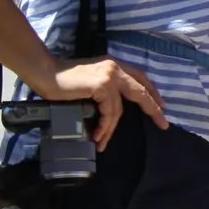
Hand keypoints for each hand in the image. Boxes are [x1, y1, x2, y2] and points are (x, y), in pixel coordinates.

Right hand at [38, 57, 167, 147]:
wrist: (46, 73)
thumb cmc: (64, 80)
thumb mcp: (92, 80)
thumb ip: (106, 88)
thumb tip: (114, 107)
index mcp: (115, 66)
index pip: (141, 79)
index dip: (152, 93)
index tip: (161, 107)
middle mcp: (116, 69)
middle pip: (141, 91)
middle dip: (153, 109)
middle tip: (163, 124)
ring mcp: (110, 76)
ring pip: (120, 108)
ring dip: (111, 128)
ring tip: (104, 142)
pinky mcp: (102, 86)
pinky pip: (109, 111)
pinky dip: (104, 126)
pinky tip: (98, 135)